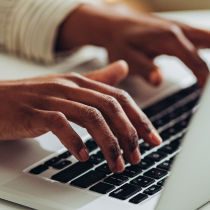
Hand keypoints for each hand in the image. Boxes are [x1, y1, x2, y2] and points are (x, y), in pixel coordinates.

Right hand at [0, 61, 161, 172]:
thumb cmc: (34, 96)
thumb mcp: (69, 85)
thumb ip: (98, 78)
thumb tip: (122, 68)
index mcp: (81, 82)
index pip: (119, 98)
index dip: (139, 118)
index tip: (152, 138)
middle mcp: (70, 87)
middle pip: (110, 108)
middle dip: (128, 134)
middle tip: (136, 157)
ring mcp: (52, 98)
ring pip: (91, 117)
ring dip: (108, 143)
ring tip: (116, 164)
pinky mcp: (35, 112)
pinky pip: (60, 125)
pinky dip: (75, 142)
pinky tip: (84, 157)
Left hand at [57, 4, 209, 86]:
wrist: (115, 25)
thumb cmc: (120, 42)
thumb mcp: (127, 58)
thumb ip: (144, 69)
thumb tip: (158, 80)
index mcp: (168, 39)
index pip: (196, 62)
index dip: (205, 81)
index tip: (206, 97)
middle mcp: (178, 30)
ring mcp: (179, 28)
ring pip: (208, 38)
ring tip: (208, 81)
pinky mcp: (177, 31)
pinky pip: (201, 38)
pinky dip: (208, 49)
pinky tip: (206, 58)